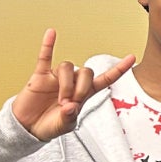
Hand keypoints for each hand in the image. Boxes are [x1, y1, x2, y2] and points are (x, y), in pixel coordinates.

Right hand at [12, 28, 134, 140]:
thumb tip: (71, 106)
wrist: (28, 127)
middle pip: (86, 72)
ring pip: (67, 67)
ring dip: (66, 84)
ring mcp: (57, 77)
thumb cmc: (50, 125)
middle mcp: (73, 82)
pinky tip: (52, 33)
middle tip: (70, 103)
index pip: (106, 79)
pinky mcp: (40, 75)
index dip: (119, 69)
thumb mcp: (65, 126)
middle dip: (80, 88)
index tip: (132, 58)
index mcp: (85, 94)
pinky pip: (45, 57)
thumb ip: (70, 117)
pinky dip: (48, 45)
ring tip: (60, 100)